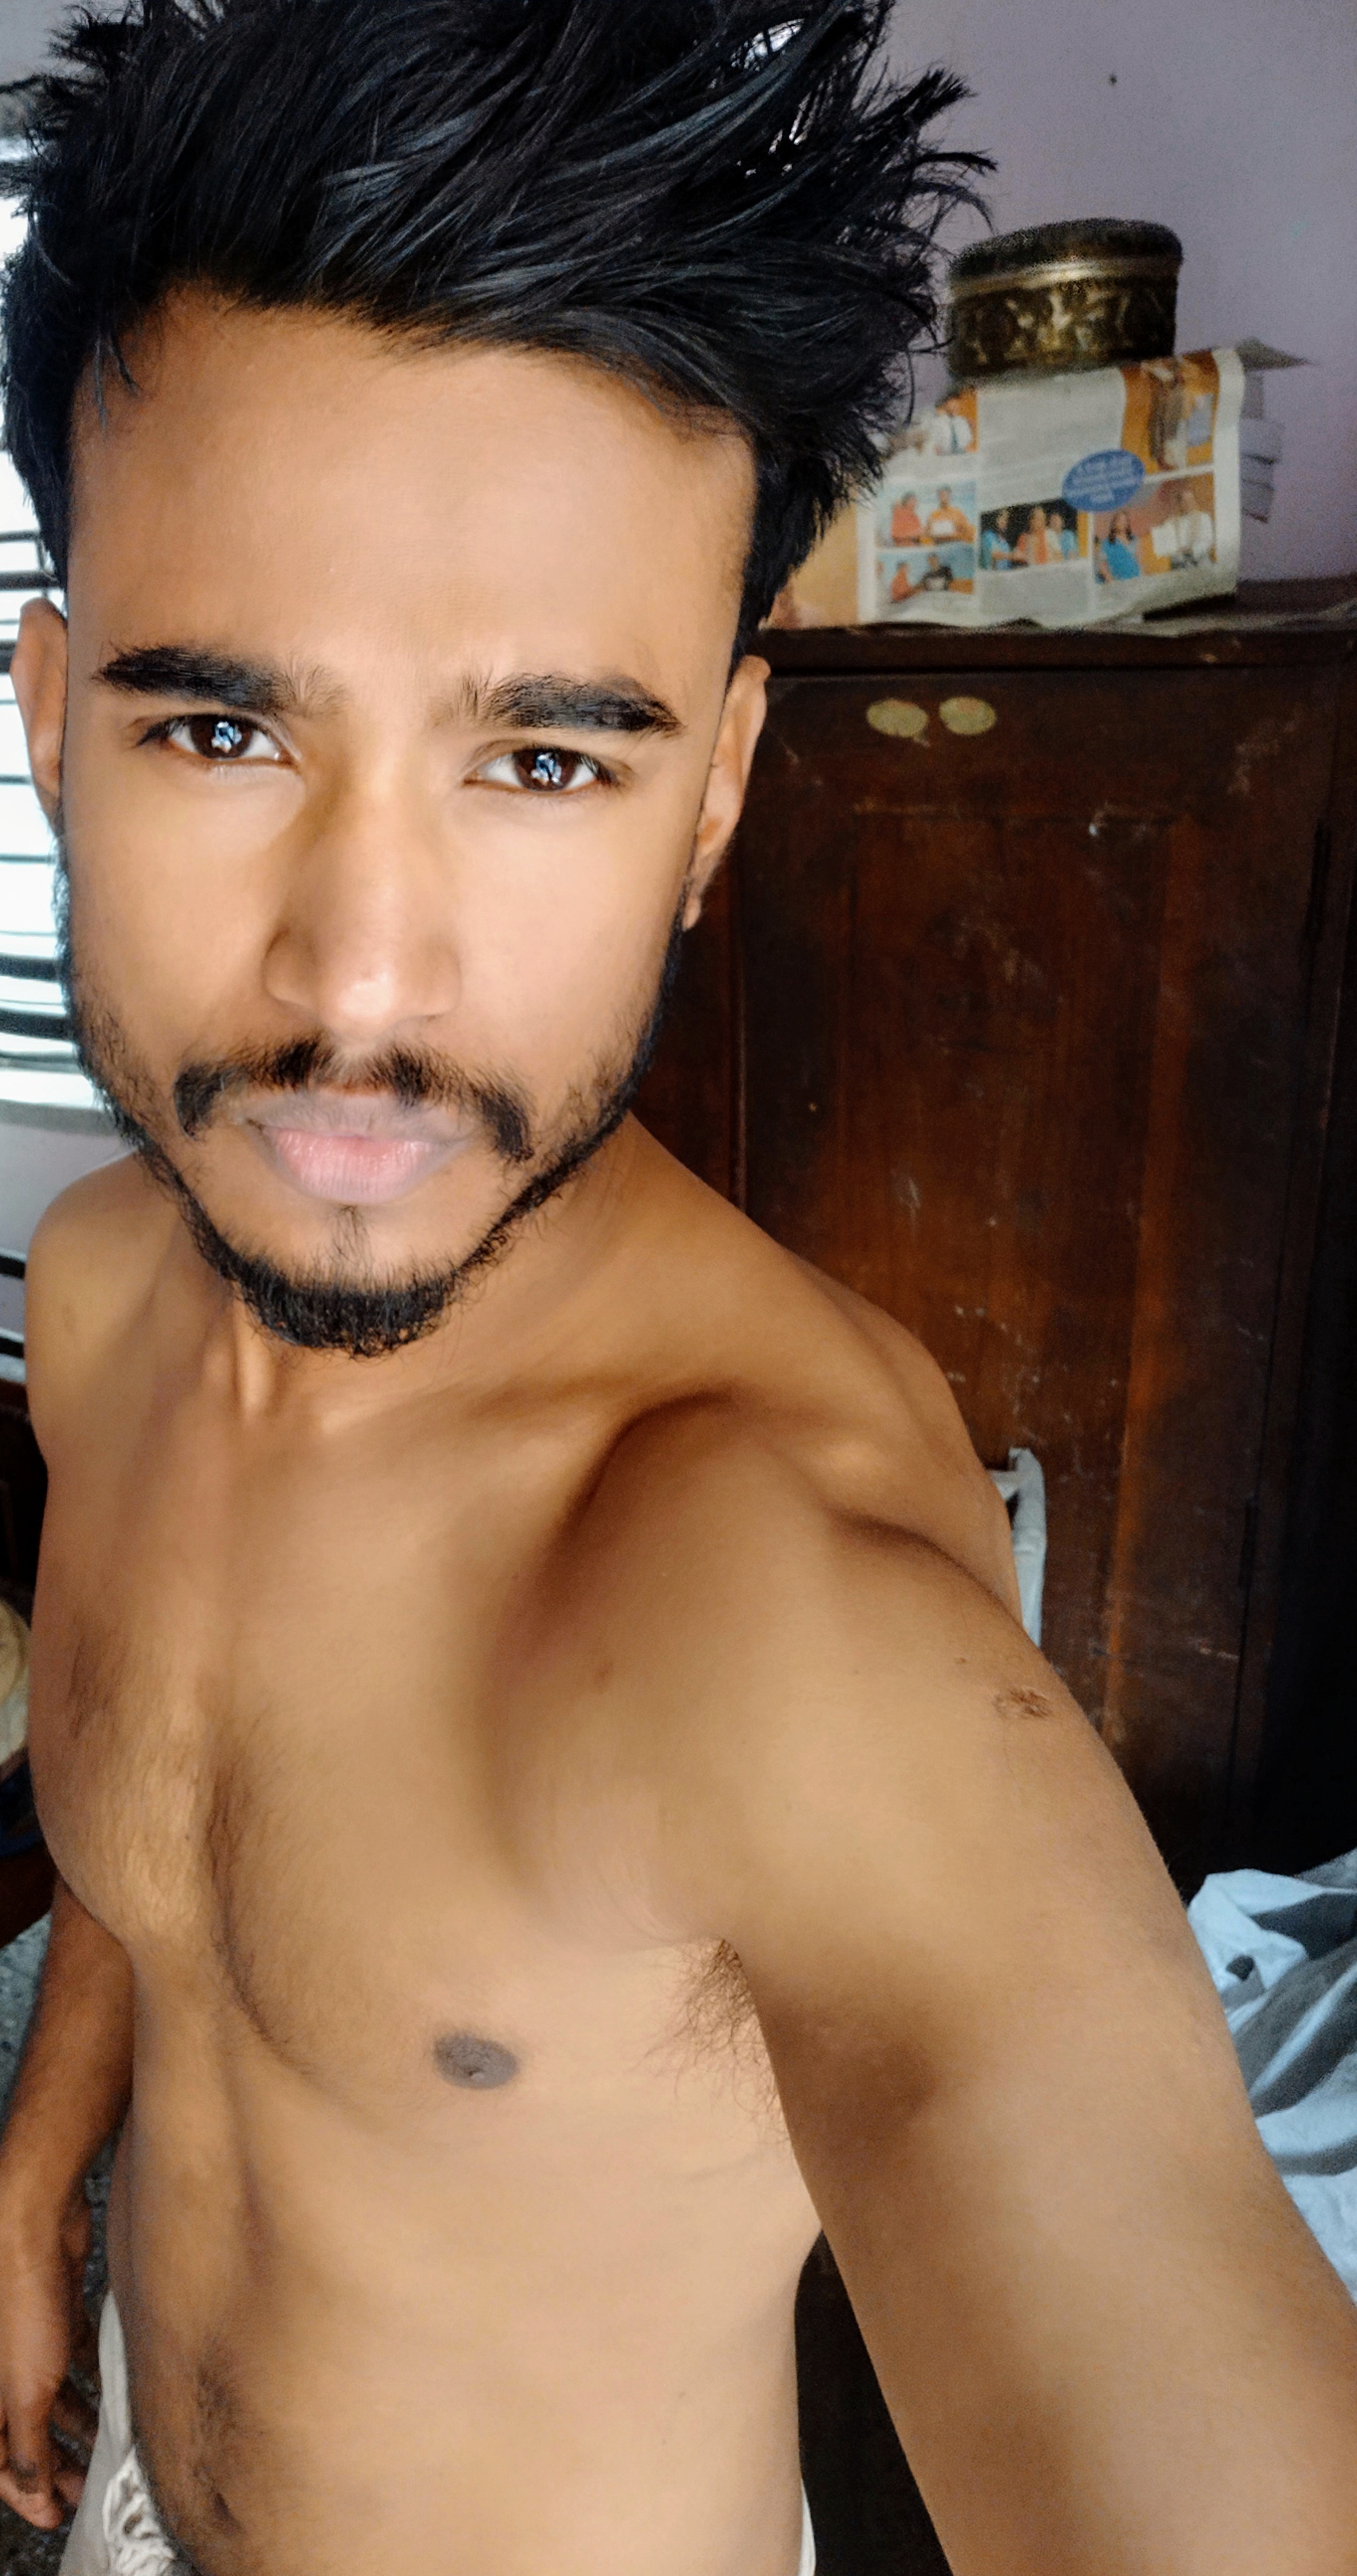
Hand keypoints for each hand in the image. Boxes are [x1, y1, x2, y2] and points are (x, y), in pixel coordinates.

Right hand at [0, 2181, 99, 2527]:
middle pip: (28, 2434)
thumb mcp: (25, 2393)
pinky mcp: (56, 2315)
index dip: (28, 2495)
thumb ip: (27, 2448)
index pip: (1, 2465)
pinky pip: (71, 2359)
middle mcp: (1, 2371)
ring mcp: (30, 2342)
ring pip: (53, 2397)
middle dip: (57, 2464)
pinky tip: (109, 2395)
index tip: (58, 2515)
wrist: (37, 2227)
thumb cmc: (20, 2302)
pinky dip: (88, 2380)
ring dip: (76, 2425)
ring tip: (103, 2448)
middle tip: (87, 2488)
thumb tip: (33, 2491)